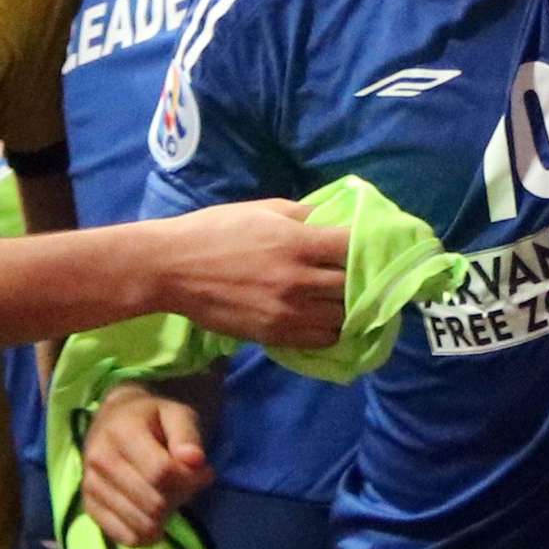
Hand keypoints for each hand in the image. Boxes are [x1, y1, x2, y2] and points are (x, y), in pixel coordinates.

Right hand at [79, 384, 209, 548]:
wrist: (112, 422)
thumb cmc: (152, 420)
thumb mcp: (177, 415)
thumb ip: (188, 435)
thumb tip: (195, 460)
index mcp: (122, 432)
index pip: (160, 472)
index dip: (189, 479)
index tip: (202, 473)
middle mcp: (100, 459)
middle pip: (153, 502)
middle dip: (179, 499)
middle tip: (185, 486)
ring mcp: (91, 486)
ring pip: (141, 524)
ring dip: (164, 518)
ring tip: (167, 497)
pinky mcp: (89, 507)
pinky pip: (125, 537)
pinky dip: (146, 534)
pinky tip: (153, 517)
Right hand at [150, 199, 351, 348]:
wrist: (172, 268)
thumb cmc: (216, 230)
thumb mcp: (264, 209)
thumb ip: (305, 214)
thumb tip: (336, 219)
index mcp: (299, 242)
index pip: (356, 247)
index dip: (371, 247)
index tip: (376, 247)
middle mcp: (299, 280)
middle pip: (356, 287)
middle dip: (365, 281)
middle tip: (368, 277)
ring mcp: (288, 311)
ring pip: (343, 318)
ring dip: (351, 310)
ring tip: (349, 301)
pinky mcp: (275, 334)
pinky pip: (321, 339)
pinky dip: (331, 331)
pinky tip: (328, 320)